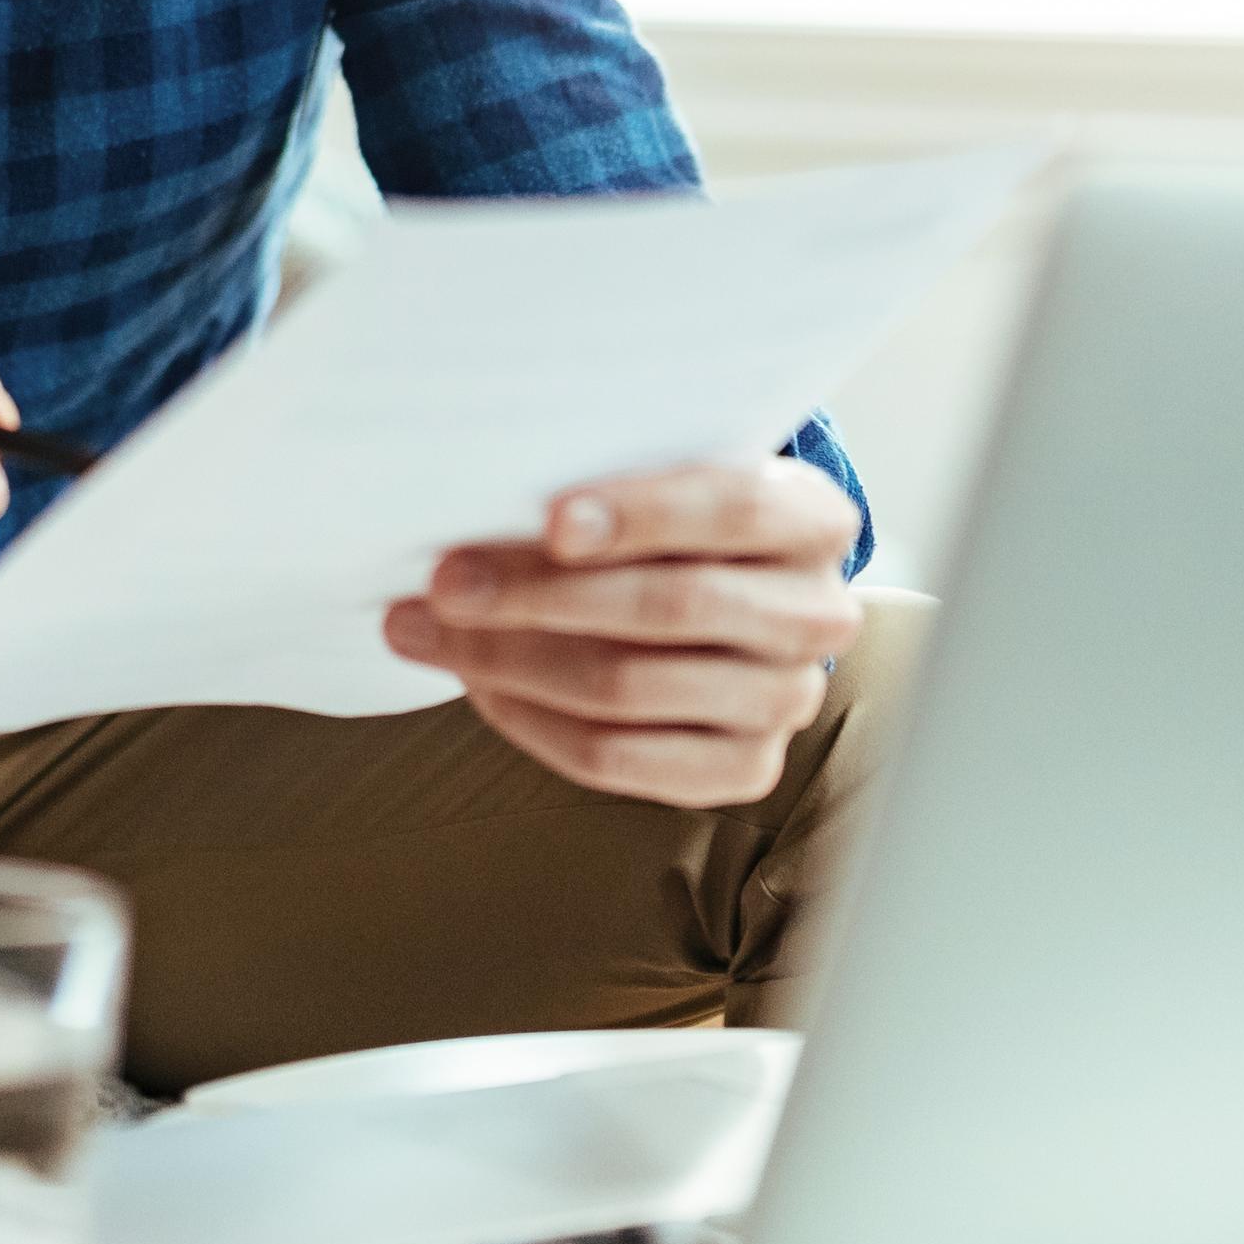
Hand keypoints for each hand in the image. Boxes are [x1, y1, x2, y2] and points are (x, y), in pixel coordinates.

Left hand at [382, 459, 864, 807]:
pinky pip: (618, 758)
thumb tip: (477, 495)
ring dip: (510, 660)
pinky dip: (532, 721)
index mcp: (812, 518)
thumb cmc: (668, 520)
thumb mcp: (660, 474)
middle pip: (671, 606)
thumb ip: (601, 484)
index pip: (731, 509)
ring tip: (427, 631)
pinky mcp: (743, 768)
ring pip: (630, 688)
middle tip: (445, 581)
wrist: (722, 595)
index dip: (641, 513)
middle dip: (540, 594)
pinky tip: (477, 686)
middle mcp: (816, 613)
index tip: (551, 519)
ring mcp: (787, 699)